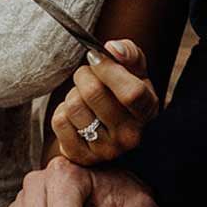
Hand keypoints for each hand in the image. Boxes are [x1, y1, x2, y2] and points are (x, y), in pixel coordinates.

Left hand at [50, 39, 158, 164]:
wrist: (112, 130)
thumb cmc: (123, 92)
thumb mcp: (135, 70)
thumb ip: (128, 53)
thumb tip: (111, 49)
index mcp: (147, 112)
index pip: (131, 92)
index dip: (108, 70)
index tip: (95, 56)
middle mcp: (130, 136)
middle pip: (94, 93)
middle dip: (84, 75)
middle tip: (85, 74)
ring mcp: (106, 150)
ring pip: (73, 106)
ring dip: (72, 94)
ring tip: (81, 97)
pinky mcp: (81, 157)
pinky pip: (59, 122)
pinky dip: (61, 112)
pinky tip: (74, 115)